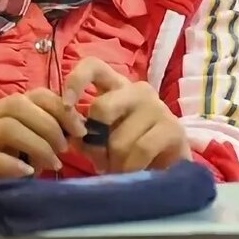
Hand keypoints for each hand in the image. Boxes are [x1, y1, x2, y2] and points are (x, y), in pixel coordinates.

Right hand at [0, 89, 84, 192]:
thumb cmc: (4, 172)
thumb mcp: (32, 151)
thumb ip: (49, 136)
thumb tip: (79, 129)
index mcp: (3, 110)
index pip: (34, 94)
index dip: (60, 108)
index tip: (80, 130)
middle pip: (18, 104)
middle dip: (48, 125)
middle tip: (64, 149)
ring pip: (6, 126)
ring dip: (36, 144)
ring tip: (52, 164)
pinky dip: (11, 164)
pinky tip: (27, 174)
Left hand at [64, 57, 190, 173]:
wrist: (166, 172)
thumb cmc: (126, 151)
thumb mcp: (97, 139)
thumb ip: (80, 132)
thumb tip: (70, 133)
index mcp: (115, 86)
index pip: (93, 66)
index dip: (76, 81)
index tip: (65, 107)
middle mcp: (137, 90)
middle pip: (101, 108)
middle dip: (95, 142)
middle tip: (99, 160)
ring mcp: (157, 107)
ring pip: (119, 139)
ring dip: (115, 162)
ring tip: (119, 170)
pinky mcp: (173, 128)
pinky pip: (141, 149)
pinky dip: (131, 167)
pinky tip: (134, 172)